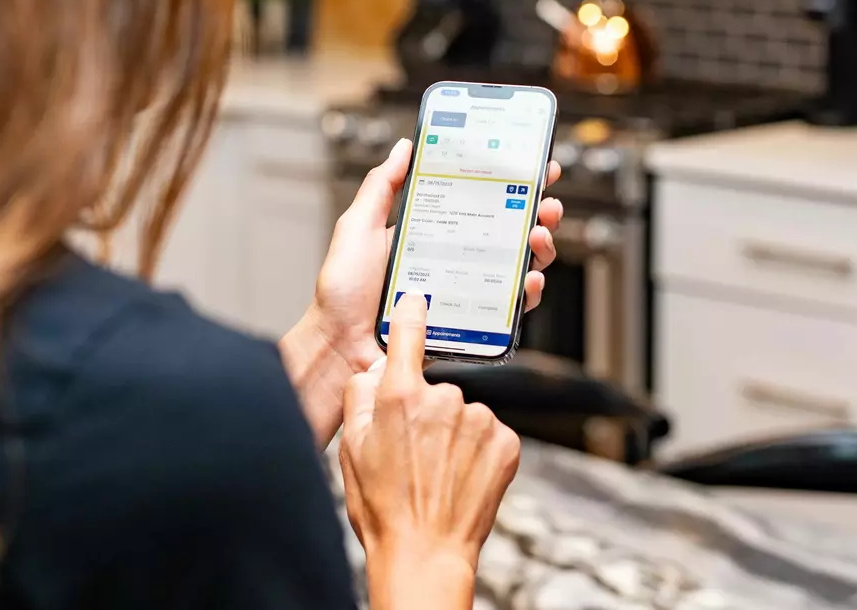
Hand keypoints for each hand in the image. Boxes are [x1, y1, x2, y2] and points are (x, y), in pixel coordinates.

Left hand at [310, 138, 562, 376]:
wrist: (339, 347)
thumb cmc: (343, 292)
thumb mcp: (358, 227)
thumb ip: (381, 186)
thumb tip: (406, 146)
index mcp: (430, 232)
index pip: (477, 199)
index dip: (508, 182)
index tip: (532, 164)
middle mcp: (452, 258)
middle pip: (507, 230)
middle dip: (536, 211)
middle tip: (546, 201)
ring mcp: (463, 290)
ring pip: (516, 264)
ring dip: (539, 246)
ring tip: (539, 235)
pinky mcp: (470, 322)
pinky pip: (508, 307)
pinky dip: (527, 291)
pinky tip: (529, 278)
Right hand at [340, 293, 520, 609]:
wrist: (424, 554)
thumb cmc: (383, 508)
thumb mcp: (350, 448)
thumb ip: (359, 397)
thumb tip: (372, 371)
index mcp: (399, 396)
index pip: (408, 334)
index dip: (410, 313)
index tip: (415, 301)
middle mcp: (444, 399)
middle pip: (436, 388)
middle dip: (427, 413)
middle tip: (414, 455)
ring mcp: (479, 421)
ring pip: (465, 413)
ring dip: (454, 435)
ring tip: (438, 474)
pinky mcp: (506, 443)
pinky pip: (490, 434)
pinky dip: (479, 451)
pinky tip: (462, 478)